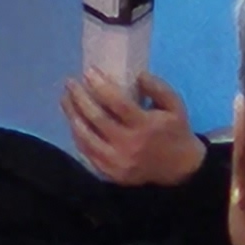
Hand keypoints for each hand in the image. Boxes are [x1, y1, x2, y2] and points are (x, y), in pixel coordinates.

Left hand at [64, 71, 208, 186]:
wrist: (179, 168)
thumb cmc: (175, 131)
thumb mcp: (174, 105)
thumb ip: (157, 87)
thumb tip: (136, 74)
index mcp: (145, 126)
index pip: (117, 103)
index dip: (100, 86)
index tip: (88, 71)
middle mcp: (128, 145)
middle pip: (95, 119)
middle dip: (79, 98)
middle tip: (70, 83)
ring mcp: (116, 162)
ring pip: (85, 137)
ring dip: (72, 115)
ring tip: (65, 99)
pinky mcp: (109, 173)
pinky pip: (86, 152)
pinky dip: (77, 134)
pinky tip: (73, 120)